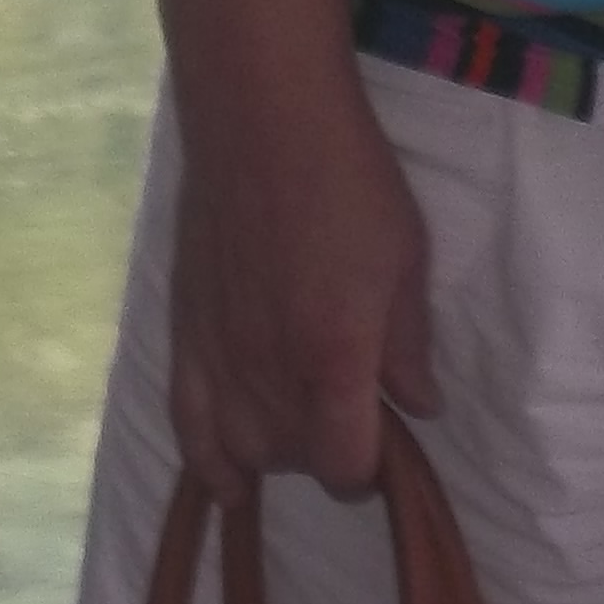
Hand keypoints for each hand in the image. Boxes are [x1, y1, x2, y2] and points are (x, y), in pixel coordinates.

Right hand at [167, 77, 437, 500]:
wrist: (263, 123)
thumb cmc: (350, 181)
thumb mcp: (405, 257)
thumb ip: (409, 344)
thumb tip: (420, 407)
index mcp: (331, 357)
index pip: (345, 463)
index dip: (370, 468)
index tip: (386, 438)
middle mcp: (267, 373)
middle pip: (295, 459)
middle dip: (330, 448)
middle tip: (352, 407)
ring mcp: (218, 359)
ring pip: (244, 451)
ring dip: (279, 451)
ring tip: (304, 418)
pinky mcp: (182, 338)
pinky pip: (187, 428)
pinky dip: (210, 464)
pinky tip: (230, 480)